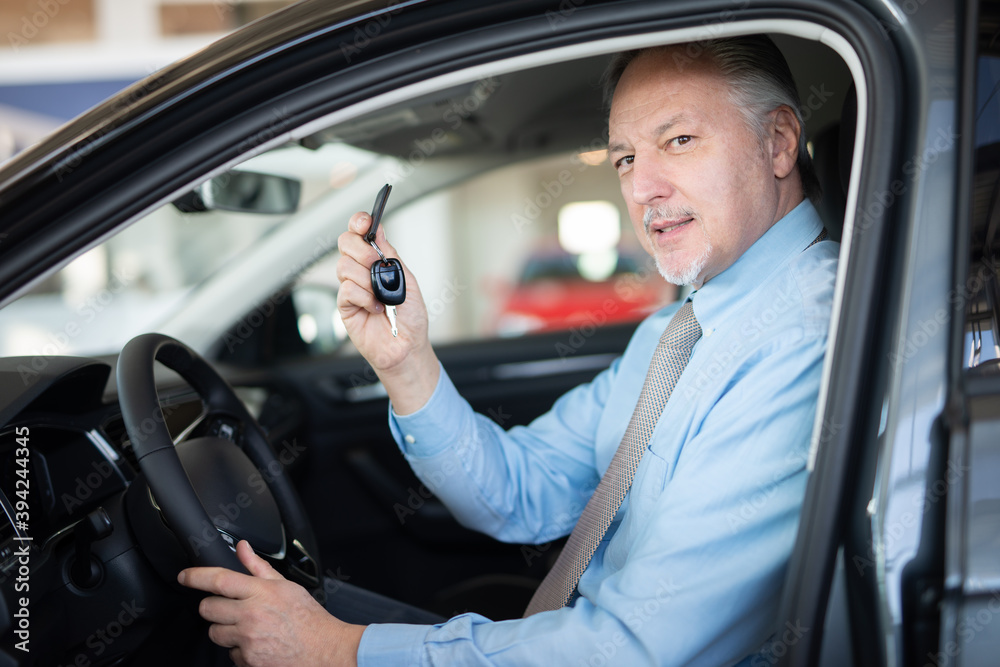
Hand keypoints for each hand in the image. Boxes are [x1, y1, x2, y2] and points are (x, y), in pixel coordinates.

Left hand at [178, 540, 363, 666]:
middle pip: (208, 609)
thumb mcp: (285, 586)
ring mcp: (248, 640)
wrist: (324, 650)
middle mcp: (251, 615)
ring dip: (225, 630)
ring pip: (215, 633)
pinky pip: (230, 654)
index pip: (219, 580)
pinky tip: (257, 644)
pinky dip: (239, 650)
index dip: (196, 577)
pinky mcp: (248, 660)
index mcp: (261, 592)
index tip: (184, 576)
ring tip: (247, 628)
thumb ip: (258, 566)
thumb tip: (242, 547)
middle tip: (229, 608)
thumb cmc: (307, 618)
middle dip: (213, 607)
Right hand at [336, 211, 439, 413]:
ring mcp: (352, 287)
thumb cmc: (410, 317)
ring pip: (344, 266)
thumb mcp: (407, 279)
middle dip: (362, 250)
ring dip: (366, 278)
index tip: (365, 222)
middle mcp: (361, 271)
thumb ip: (390, 255)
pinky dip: (364, 297)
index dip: (358, 222)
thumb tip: (378, 231)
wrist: (407, 346)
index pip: (359, 232)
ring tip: (381, 295)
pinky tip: (375, 308)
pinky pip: (347, 290)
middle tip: (377, 264)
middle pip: (345, 243)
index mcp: (377, 260)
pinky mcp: (345, 306)